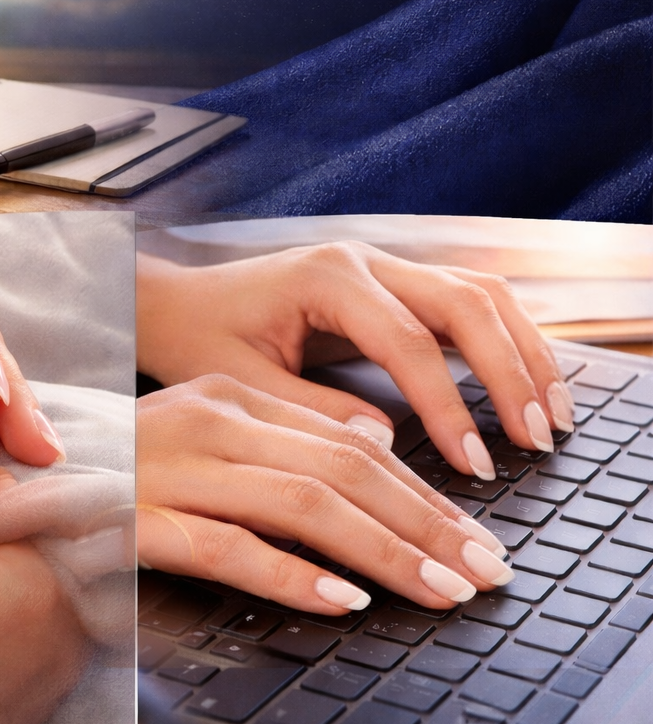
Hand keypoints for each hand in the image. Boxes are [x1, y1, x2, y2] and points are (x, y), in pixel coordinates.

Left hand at [137, 244, 572, 479]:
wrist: (171, 300)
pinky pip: (466, 302)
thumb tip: (385, 448)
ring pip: (480, 293)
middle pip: (465, 303)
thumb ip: (311, 412)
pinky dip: (505, 340)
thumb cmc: (197, 338)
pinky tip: (527, 385)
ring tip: (552, 416)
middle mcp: (364, 261)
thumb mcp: (241, 385)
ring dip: (523, 350)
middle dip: (510, 371)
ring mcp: (383, 266)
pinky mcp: (391, 285)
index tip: (477, 462)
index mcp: (326, 278)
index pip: (411, 343)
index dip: (451, 406)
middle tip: (537, 438)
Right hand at [138, 375, 514, 613]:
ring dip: (383, 552)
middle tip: (485, 573)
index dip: (425, 495)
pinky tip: (340, 601)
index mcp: (228, 400)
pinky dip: (289, 573)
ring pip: (301, 504)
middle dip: (427, 525)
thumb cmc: (108, 479)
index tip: (477, 540)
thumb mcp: (199, 443)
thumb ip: (278, 444)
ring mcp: (169, 471)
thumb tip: (372, 451)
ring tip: (438, 590)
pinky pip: (225, 547)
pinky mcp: (133, 521)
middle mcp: (206, 422)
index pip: (351, 446)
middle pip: (343, 471)